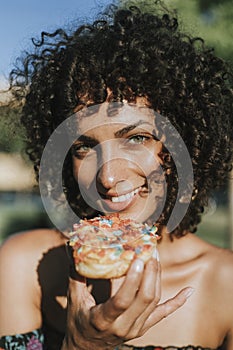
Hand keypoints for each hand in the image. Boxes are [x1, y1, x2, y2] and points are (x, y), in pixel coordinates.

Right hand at [62, 253, 192, 349]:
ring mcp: (136, 328)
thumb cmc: (78, 322)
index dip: (132, 280)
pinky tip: (188, 291)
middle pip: (144, 299)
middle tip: (150, 251)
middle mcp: (123, 326)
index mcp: (104, 319)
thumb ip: (75, 274)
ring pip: (154, 301)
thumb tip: (73, 248)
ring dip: (157, 278)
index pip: (122, 300)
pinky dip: (177, 302)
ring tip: (156, 257)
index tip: (137, 259)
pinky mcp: (144, 328)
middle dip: (150, 273)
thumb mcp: (74, 300)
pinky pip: (163, 314)